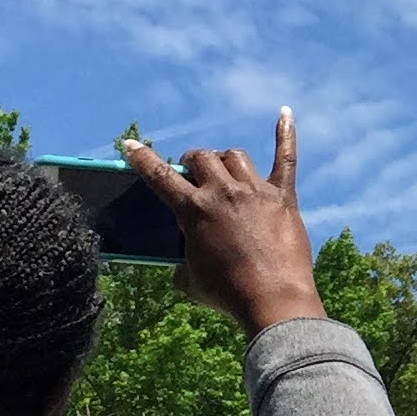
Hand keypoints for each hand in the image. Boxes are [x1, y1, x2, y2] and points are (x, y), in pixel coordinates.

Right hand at [123, 108, 325, 336]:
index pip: (160, 175)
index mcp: (192, 210)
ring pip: (234, 156)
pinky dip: (285, 135)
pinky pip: (285, 159)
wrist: (273, 301)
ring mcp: (255, 191)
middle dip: (193, 164)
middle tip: (194, 176)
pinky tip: (285, 114)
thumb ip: (182, 260)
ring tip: (224, 172)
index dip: (143, 158)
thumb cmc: (228, 295)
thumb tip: (185, 260)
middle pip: (201, 158)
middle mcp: (222, 192)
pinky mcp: (283, 198)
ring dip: (224, 161)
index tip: (131, 145)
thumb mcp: (189, 280)